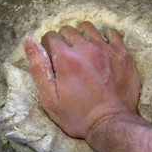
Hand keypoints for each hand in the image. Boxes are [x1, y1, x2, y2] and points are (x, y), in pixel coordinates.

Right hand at [23, 21, 140, 138]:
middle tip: (68, 58)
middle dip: (64, 41)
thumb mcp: (49, 98)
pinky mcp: (122, 54)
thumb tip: (29, 41)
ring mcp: (106, 49)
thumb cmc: (78, 115)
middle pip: (68, 30)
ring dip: (82, 36)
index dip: (48, 47)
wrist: (111, 123)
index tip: (52, 59)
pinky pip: (112, 33)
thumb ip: (38, 67)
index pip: (50, 36)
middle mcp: (86, 48)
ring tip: (83, 51)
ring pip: (89, 28)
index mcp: (65, 58)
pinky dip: (104, 37)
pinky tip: (102, 47)